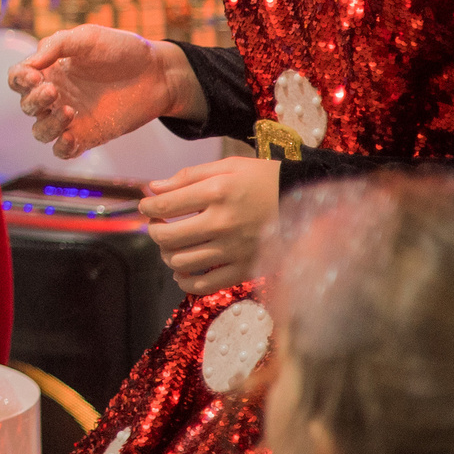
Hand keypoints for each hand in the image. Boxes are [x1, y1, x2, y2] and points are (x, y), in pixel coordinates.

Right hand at [12, 27, 197, 157]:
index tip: (34, 76)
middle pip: (26, 105)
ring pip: (40, 131)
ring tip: (69, 111)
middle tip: (54, 90)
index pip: (18, 79)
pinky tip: (71, 137)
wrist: (158, 73)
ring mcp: (71, 118)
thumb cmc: (122, 50)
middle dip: (35, 99)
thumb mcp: (88, 37)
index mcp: (50, 70)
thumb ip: (56, 45)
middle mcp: (56, 95)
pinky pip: (63, 151)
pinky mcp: (88, 136)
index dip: (19, 79)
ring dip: (47, 124)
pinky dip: (61, 147)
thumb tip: (30, 64)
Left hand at [141, 157, 281, 294]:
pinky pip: (205, 285)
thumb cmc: (263, 179)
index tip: (148, 206)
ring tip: (171, 246)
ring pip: (181, 262)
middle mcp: (222, 223)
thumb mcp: (228, 167)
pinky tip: (182, 272)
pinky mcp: (246, 269)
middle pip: (166, 237)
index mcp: (216, 193)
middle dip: (154, 230)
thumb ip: (188, 176)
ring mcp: (234, 249)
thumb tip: (153, 188)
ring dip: (167, 255)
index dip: (147, 206)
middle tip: (158, 225)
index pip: (163, 205)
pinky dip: (186, 282)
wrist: (306, 200)